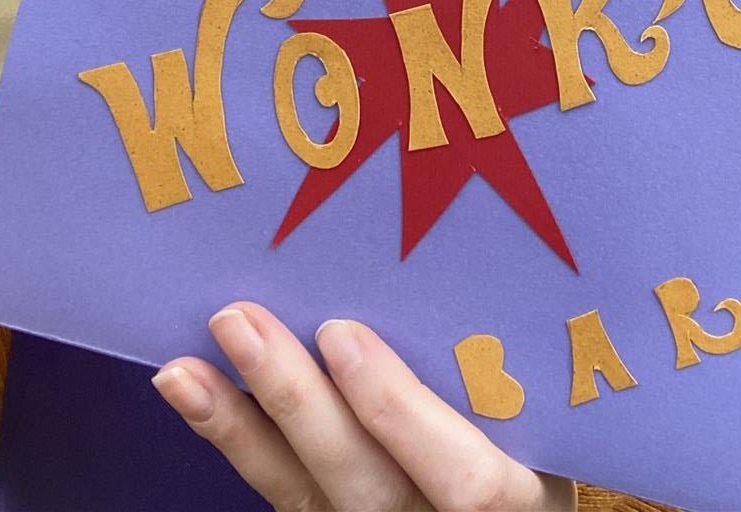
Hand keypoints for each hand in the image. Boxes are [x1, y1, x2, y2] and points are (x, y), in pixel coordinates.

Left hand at [152, 302, 575, 511]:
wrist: (509, 497)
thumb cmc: (550, 423)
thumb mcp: (557, 404)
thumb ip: (516, 359)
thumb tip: (468, 254)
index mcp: (520, 498)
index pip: (465, 478)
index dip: (399, 413)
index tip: (342, 336)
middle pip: (364, 483)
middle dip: (295, 401)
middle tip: (242, 320)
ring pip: (306, 494)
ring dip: (239, 425)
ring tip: (184, 367)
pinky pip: (282, 491)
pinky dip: (233, 439)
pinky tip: (193, 390)